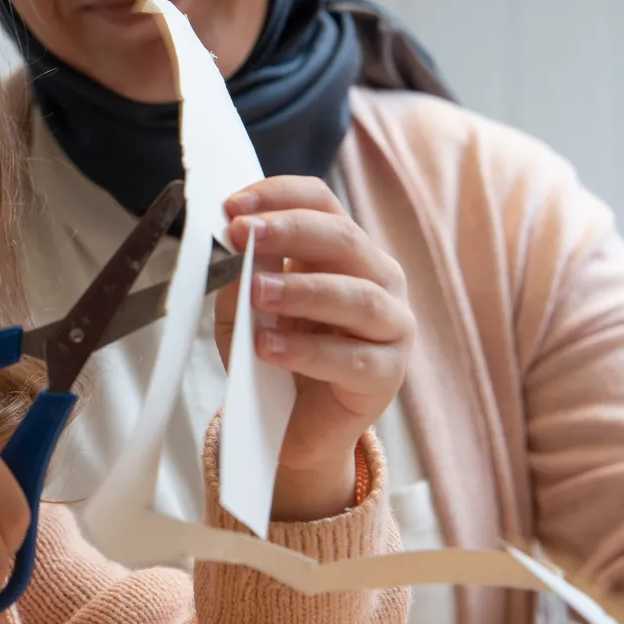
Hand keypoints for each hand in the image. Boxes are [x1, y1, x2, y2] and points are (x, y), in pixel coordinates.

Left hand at [215, 176, 414, 520]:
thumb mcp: (244, 310)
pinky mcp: (387, 375)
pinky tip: (267, 347)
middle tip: (242, 234)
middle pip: (343, 238)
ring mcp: (390, 325)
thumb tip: (238, 245)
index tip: (233, 206)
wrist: (291, 426)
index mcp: (342, 250)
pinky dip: (305, 350)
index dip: (279, 196)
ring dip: (301, 289)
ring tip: (257, 290)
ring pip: (356, 295)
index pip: (320, 202)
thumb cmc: (273, 355)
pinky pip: (351, 358)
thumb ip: (242, 277)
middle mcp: (377, 277)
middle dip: (288, 230)